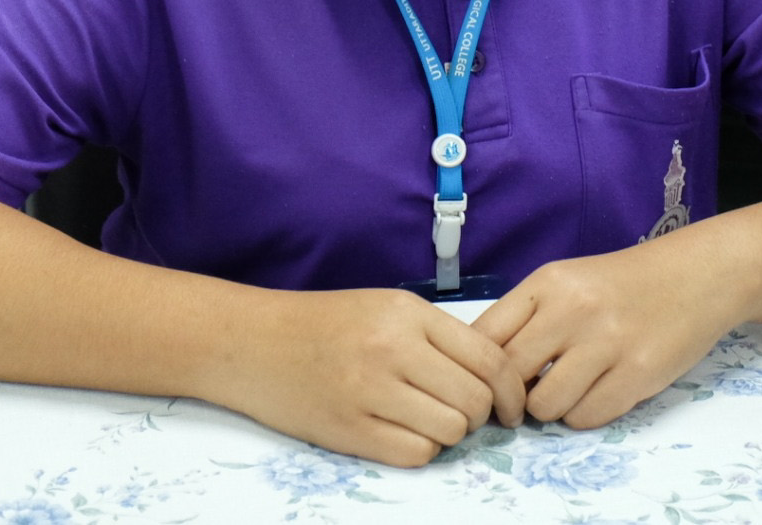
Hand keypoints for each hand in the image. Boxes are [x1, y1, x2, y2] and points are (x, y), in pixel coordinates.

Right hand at [221, 288, 526, 467]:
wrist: (251, 342)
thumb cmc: (322, 323)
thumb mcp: (385, 307)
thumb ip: (436, 335)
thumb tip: (492, 375)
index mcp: (407, 314)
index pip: (488, 358)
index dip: (510, 389)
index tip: (510, 405)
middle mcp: (392, 349)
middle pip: (473, 400)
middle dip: (480, 415)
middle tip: (465, 414)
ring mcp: (368, 391)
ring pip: (449, 430)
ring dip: (450, 433)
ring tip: (429, 420)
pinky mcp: (348, 430)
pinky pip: (415, 454)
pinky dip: (421, 450)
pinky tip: (404, 433)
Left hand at [471, 241, 743, 429]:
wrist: (696, 275)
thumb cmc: (623, 284)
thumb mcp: (567, 283)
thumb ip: (526, 319)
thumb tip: (485, 374)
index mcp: (547, 284)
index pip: (484, 339)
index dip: (480, 371)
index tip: (490, 382)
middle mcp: (573, 310)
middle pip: (509, 377)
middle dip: (512, 397)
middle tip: (528, 397)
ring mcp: (607, 342)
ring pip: (544, 407)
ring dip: (551, 409)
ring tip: (570, 392)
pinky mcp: (638, 373)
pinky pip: (585, 417)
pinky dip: (585, 415)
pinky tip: (600, 392)